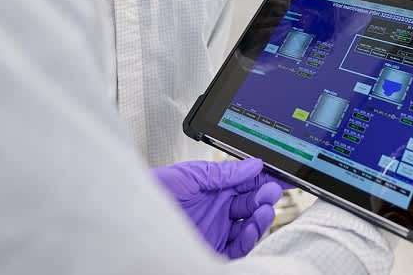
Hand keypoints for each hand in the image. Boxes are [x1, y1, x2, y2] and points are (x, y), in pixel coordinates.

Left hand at [152, 158, 283, 258]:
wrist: (132, 216)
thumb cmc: (154, 191)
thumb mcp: (191, 175)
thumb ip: (224, 172)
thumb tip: (253, 164)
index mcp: (214, 187)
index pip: (247, 183)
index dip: (264, 179)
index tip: (280, 175)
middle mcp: (218, 209)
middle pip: (251, 203)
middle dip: (265, 196)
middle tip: (273, 191)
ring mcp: (216, 229)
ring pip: (248, 226)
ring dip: (260, 217)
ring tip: (264, 210)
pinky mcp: (213, 248)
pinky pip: (238, 247)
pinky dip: (249, 238)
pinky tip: (252, 227)